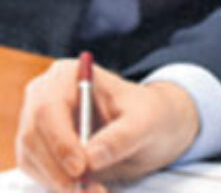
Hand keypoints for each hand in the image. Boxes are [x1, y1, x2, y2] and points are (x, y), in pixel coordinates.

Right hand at [14, 59, 198, 192]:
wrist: (150, 127)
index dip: (60, 141)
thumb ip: (122, 137)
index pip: (49, 109)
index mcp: (68, 76)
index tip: (80, 168)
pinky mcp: (39, 149)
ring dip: (58, 182)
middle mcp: (44, 97)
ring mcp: (38, 124)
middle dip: (58, 170)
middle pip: (33, 137)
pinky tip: (85, 190)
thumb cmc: (149, 115)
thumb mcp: (147, 122)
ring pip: (32, 158)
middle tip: (86, 191)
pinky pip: (38, 172)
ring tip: (93, 192)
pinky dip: (58, 185)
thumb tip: (91, 158)